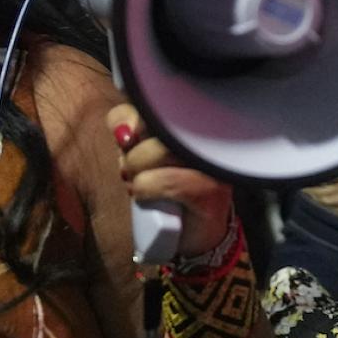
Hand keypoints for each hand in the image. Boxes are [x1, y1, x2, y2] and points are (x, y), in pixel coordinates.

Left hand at [108, 101, 234, 262]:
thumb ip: (130, 134)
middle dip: (133, 154)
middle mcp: (207, 135)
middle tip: (133, 172)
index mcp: (190, 122)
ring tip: (141, 186)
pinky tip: (149, 198)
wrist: (191, 237)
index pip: (150, 101)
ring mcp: (213, 162)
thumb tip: (124, 132)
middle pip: (154, 125)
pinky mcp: (211, 189)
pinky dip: (147, 190)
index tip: (125, 141)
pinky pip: (165, 180)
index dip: (126, 119)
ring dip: (138, 174)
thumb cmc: (164, 192)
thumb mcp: (140, 158)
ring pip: (159, 152)